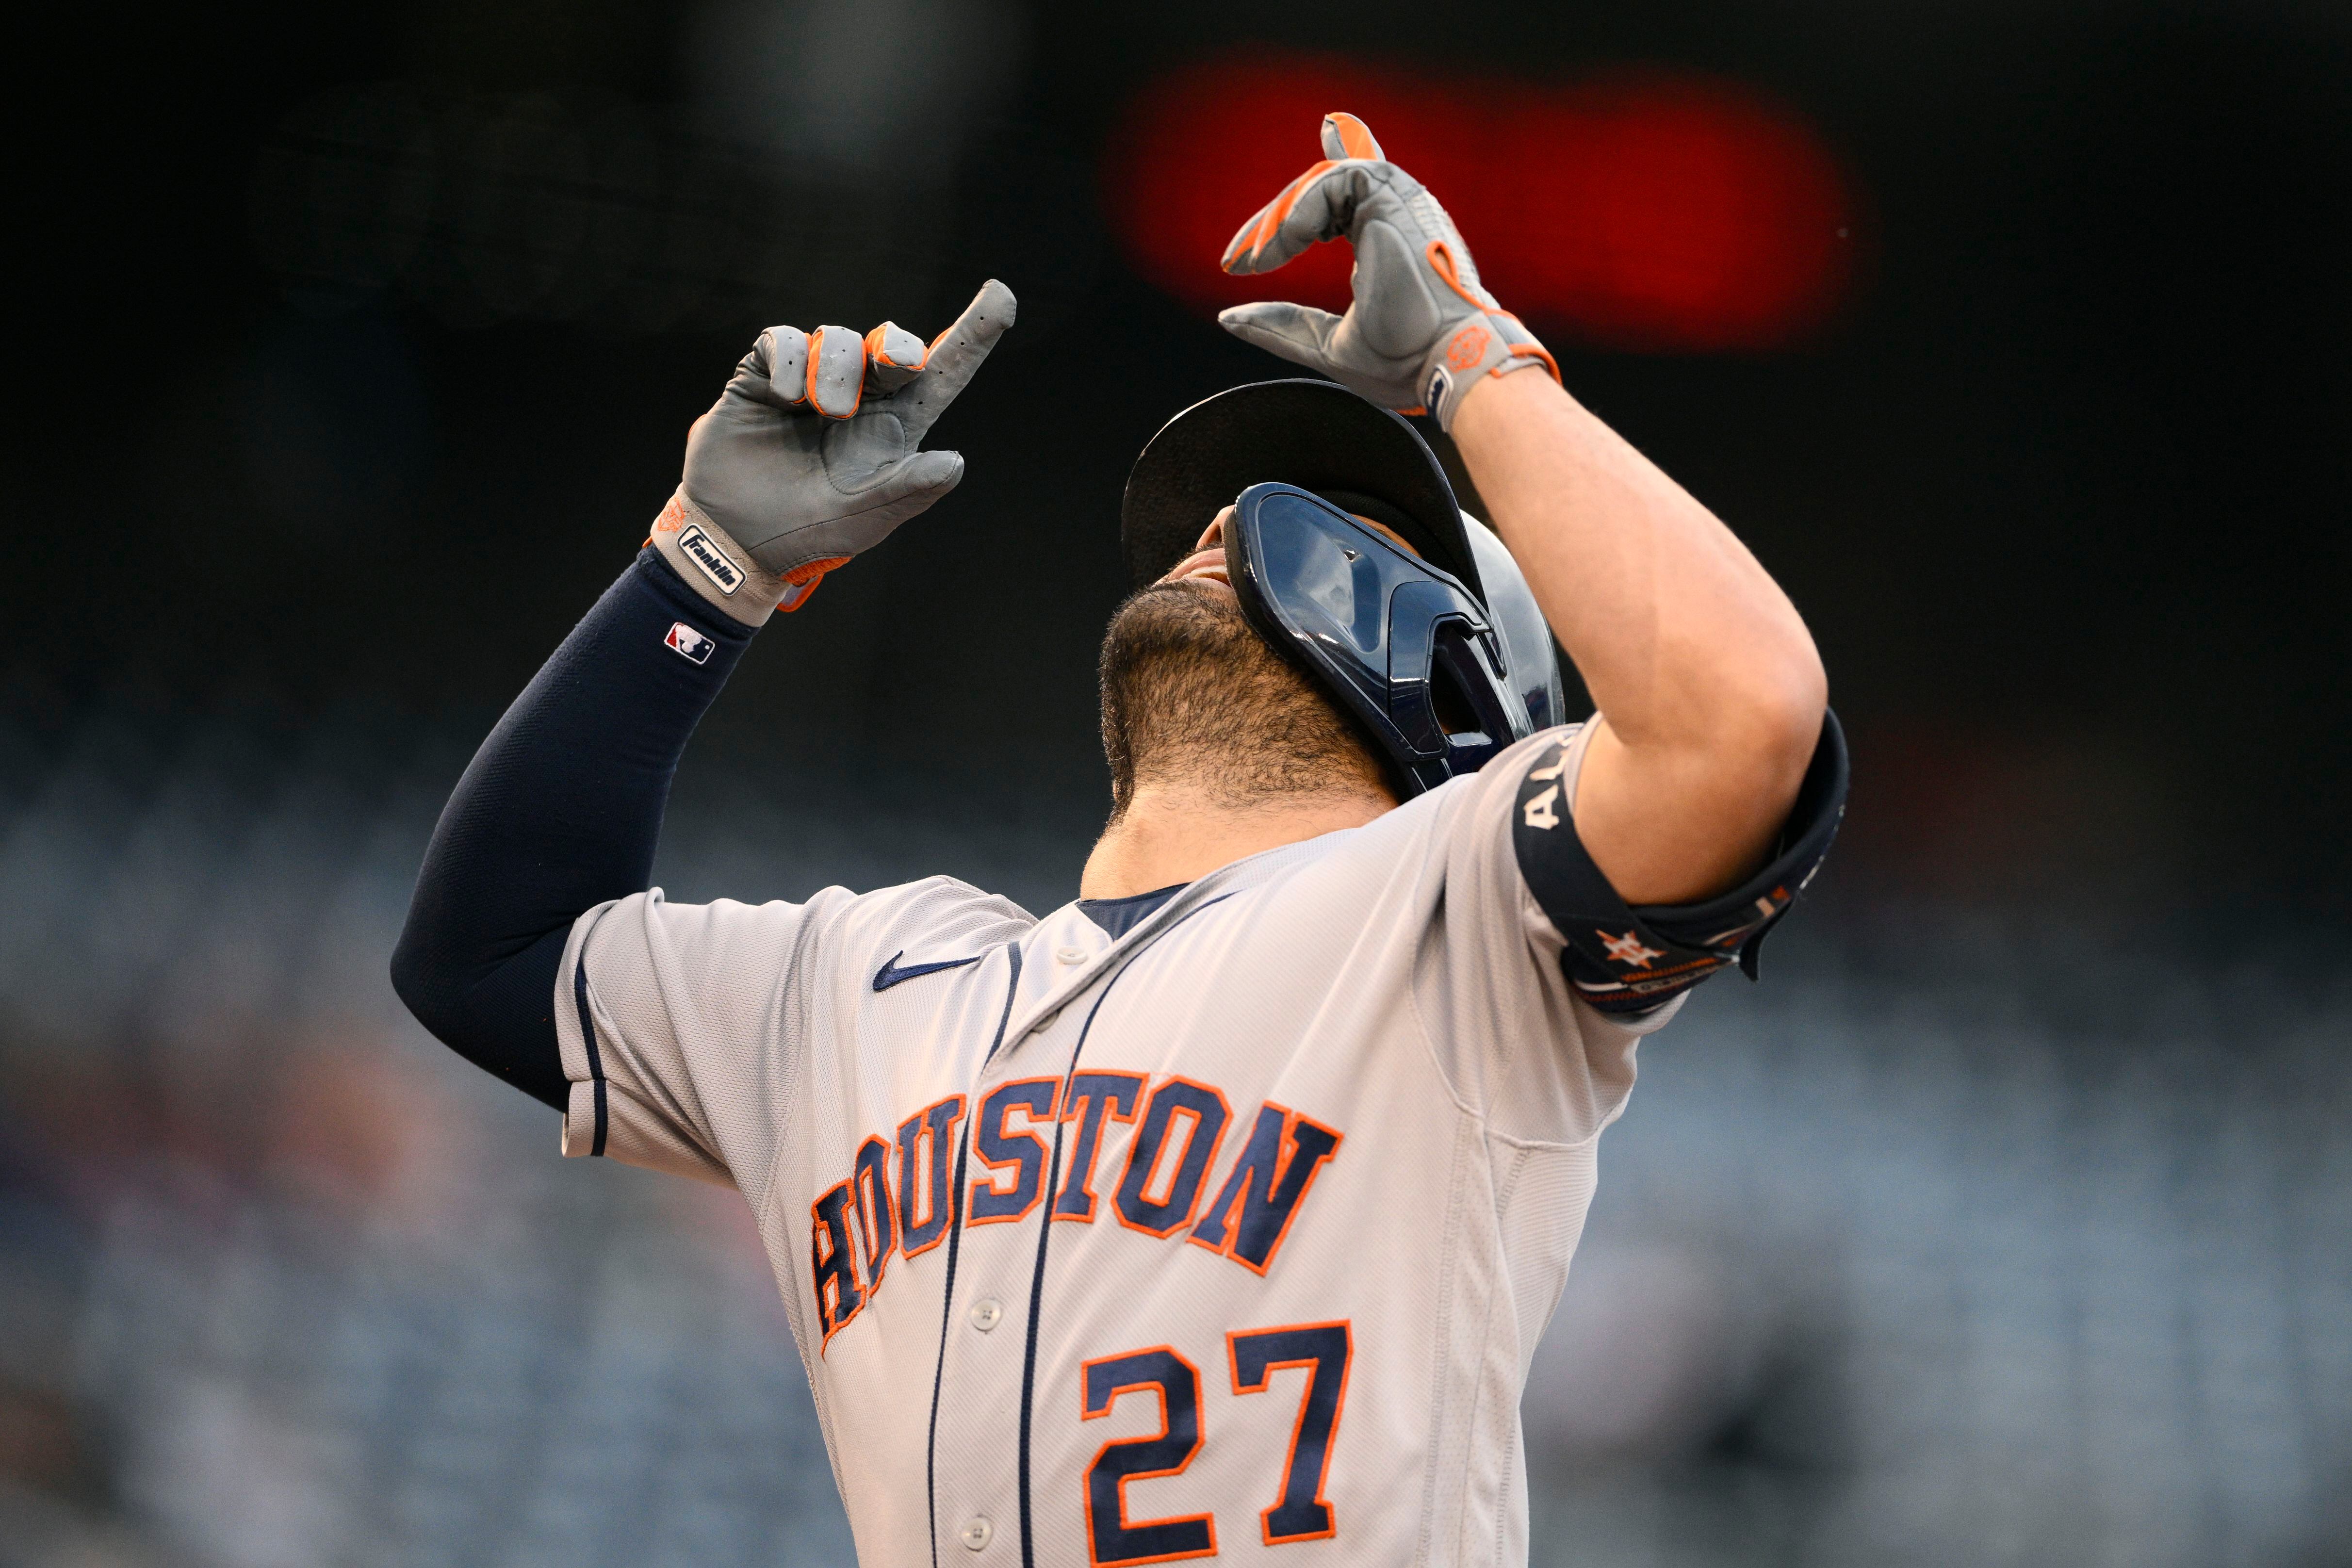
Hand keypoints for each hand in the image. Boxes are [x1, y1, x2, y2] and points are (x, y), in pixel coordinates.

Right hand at [668, 280, 1015, 613]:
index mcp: (895, 427)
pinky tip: (785, 399)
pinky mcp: (764, 375)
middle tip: (892, 367)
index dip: (975, 334)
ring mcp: (812, 382)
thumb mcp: (864, 519)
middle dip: (898, 347)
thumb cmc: (806, 534)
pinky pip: (782, 341)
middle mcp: (860, 396)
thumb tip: (955, 462)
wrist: (734, 536)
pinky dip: (789, 363)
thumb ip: (909, 490)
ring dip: (837, 369)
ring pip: (836, 338)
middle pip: (895, 344)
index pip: (944, 373)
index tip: (1004, 295)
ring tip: (824, 411)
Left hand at [1217, 116, 1553, 430]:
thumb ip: (1281, 324)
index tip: (1320, 141)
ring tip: (1254, 260)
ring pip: (1323, 181)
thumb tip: (1228, 316)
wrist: (1443, 363)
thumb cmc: (1401, 362)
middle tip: (1239, 259)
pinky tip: (1276, 248)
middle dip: (1276, 222)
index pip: (1357, 189)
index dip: (1334, 160)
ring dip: (1280, 220)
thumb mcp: (1325, 343)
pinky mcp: (1392, 195)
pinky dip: (1296, 213)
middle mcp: (1395, 214)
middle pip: (1325, 188)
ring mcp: (1397, 201)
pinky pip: (1330, 180)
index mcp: (1388, 239)